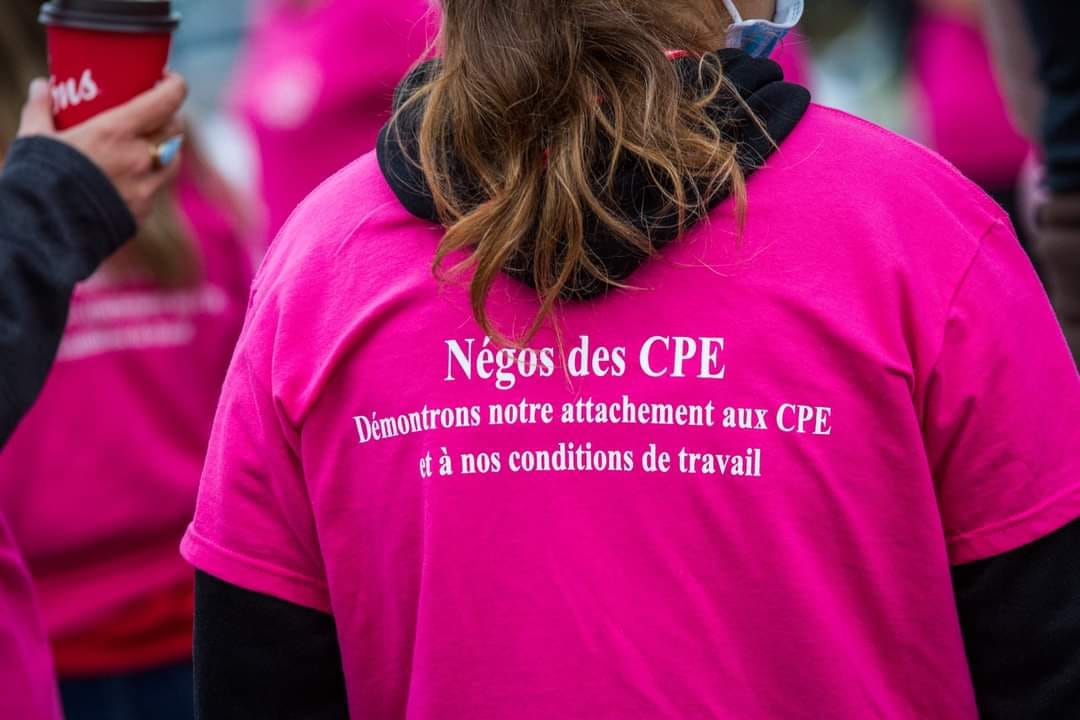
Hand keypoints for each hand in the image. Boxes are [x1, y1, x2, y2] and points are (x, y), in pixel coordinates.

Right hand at [17, 73, 187, 221]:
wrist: (44, 231)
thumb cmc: (38, 179)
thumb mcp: (35, 138)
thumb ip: (41, 110)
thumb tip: (40, 86)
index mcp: (117, 132)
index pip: (166, 101)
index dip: (175, 85)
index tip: (167, 78)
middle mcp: (140, 158)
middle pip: (175, 129)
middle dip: (169, 116)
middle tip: (154, 110)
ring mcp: (146, 187)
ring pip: (173, 159)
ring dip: (166, 147)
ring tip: (147, 143)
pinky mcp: (143, 211)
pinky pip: (156, 189)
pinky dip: (150, 178)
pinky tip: (131, 176)